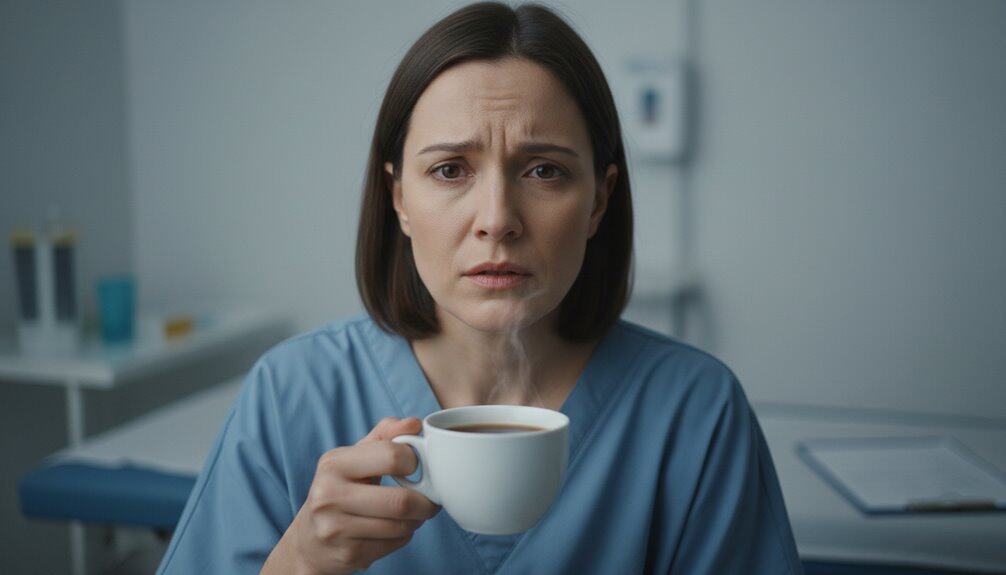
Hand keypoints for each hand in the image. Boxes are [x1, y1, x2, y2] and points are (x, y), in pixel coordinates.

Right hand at [265, 417, 439, 574]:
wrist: (310, 539)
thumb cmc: (342, 488)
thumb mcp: (356, 456)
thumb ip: (386, 435)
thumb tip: (414, 423)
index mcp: (334, 463)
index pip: (391, 456)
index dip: (414, 461)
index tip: (416, 466)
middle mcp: (329, 495)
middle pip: (401, 501)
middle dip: (426, 502)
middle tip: (430, 500)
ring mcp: (335, 528)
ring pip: (401, 526)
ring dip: (416, 520)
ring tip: (412, 513)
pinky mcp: (348, 554)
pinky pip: (394, 544)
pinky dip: (403, 536)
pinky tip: (393, 529)